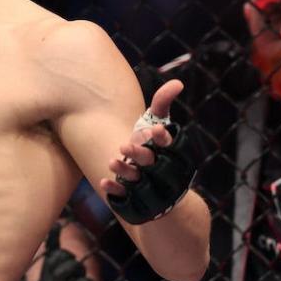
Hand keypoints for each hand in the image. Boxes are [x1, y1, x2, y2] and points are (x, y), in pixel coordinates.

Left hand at [101, 79, 183, 193]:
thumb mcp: (157, 123)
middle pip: (151, 162)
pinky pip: (124, 196)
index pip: (169, 145)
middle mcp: (159, 169)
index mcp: (168, 152)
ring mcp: (147, 184)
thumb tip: (177, 83)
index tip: (156, 129)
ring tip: (112, 162)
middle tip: (126, 146)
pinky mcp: (134, 198)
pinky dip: (115, 190)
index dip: (163, 138)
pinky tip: (103, 182)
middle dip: (139, 154)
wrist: (158, 188)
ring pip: (137, 179)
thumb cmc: (153, 146)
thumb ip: (162, 103)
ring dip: (125, 171)